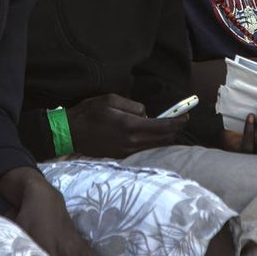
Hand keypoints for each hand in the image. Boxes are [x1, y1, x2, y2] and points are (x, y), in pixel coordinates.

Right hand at [67, 94, 187, 157]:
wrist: (70, 133)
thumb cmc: (89, 112)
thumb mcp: (111, 99)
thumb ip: (133, 106)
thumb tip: (146, 114)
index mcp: (130, 126)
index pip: (162, 126)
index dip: (177, 122)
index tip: (186, 116)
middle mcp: (131, 142)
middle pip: (162, 139)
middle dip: (173, 130)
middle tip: (180, 120)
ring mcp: (127, 151)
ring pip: (154, 146)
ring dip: (164, 137)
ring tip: (168, 126)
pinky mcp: (121, 155)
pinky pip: (144, 150)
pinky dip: (152, 143)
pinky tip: (152, 135)